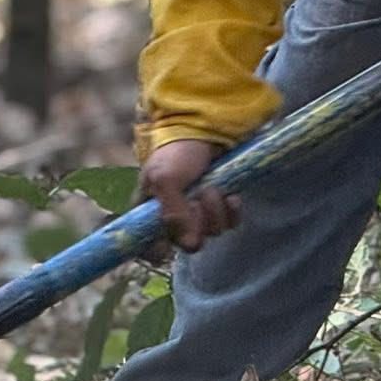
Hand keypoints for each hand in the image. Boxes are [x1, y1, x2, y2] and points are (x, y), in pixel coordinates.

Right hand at [138, 139, 240, 253]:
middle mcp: (173, 217)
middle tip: (197, 195)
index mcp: (150, 212)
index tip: (168, 247)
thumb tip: (191, 245)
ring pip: (212, 232)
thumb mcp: (165, 178)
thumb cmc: (177, 151)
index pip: (147, 248)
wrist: (207, 129)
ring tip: (212, 186)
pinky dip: (232, 211)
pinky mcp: (221, 206)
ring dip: (215, 209)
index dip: (157, 251)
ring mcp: (199, 212)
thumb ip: (172, 213)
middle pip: (188, 242)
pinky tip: (231, 195)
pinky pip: (230, 223)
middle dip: (197, 219)